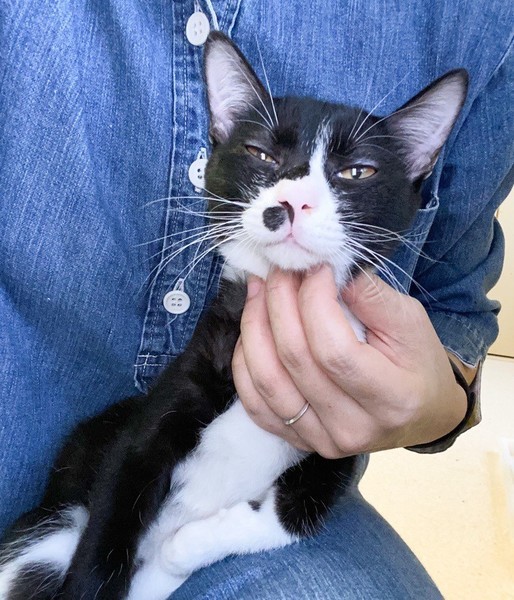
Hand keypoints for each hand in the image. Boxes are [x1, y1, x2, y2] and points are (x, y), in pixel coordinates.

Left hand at [232, 266, 467, 457]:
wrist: (420, 411)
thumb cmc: (417, 361)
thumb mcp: (410, 321)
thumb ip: (370, 295)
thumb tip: (324, 269)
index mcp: (391, 398)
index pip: (334, 349)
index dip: (314, 301)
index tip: (315, 269)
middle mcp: (353, 428)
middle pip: (295, 360)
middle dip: (280, 303)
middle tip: (281, 270)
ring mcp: (322, 439)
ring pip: (267, 381)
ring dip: (254, 327)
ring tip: (260, 291)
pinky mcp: (298, 440)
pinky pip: (255, 403)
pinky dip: (245, 362)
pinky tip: (253, 331)